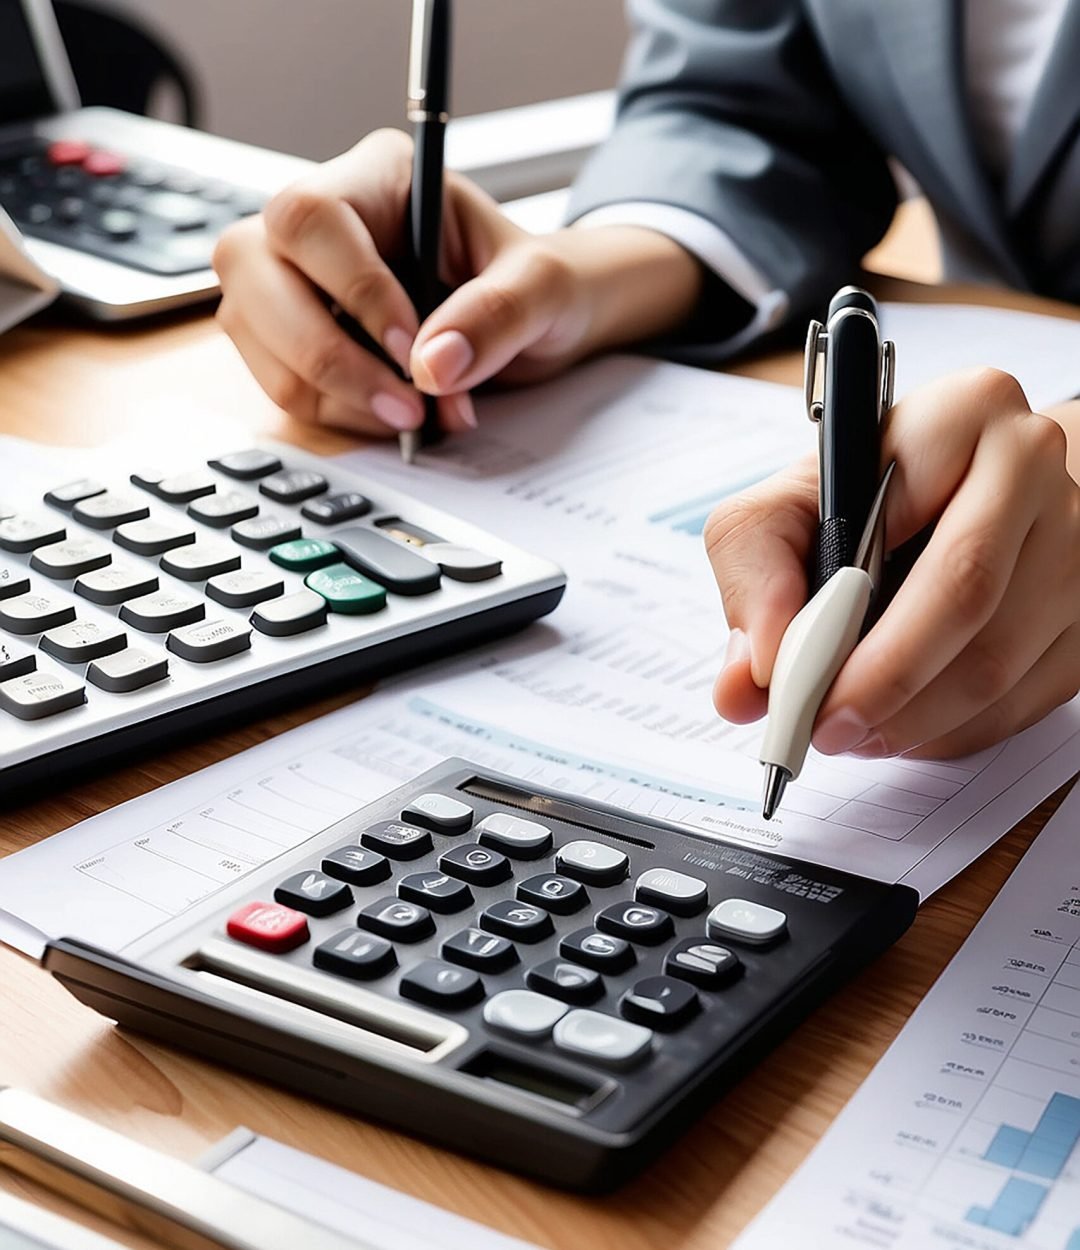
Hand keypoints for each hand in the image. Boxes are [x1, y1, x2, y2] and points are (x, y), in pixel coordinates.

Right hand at [213, 129, 701, 436]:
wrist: (540, 326)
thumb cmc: (539, 286)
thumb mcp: (545, 289)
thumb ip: (498, 314)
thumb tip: (433, 364)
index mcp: (379, 178)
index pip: (315, 218)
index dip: (353, 290)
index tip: (411, 350)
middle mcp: (320, 223)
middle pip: (253, 269)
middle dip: (328, 356)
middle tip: (407, 408)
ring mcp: (292, 279)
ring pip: (253, 332)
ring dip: (333, 395)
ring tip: (414, 416)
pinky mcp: (291, 337)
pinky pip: (280, 382)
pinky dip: (336, 414)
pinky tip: (391, 415)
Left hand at [706, 368, 1079, 758]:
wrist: (964, 490)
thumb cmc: (868, 494)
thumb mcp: (788, 502)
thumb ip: (753, 575)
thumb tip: (744, 683)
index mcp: (963, 415)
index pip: (902, 526)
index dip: (846, 625)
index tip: (791, 684)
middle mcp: (1038, 465)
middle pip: (968, 599)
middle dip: (881, 683)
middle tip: (822, 728)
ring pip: (999, 665)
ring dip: (912, 720)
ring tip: (851, 732)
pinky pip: (1024, 699)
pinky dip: (950, 731)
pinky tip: (902, 726)